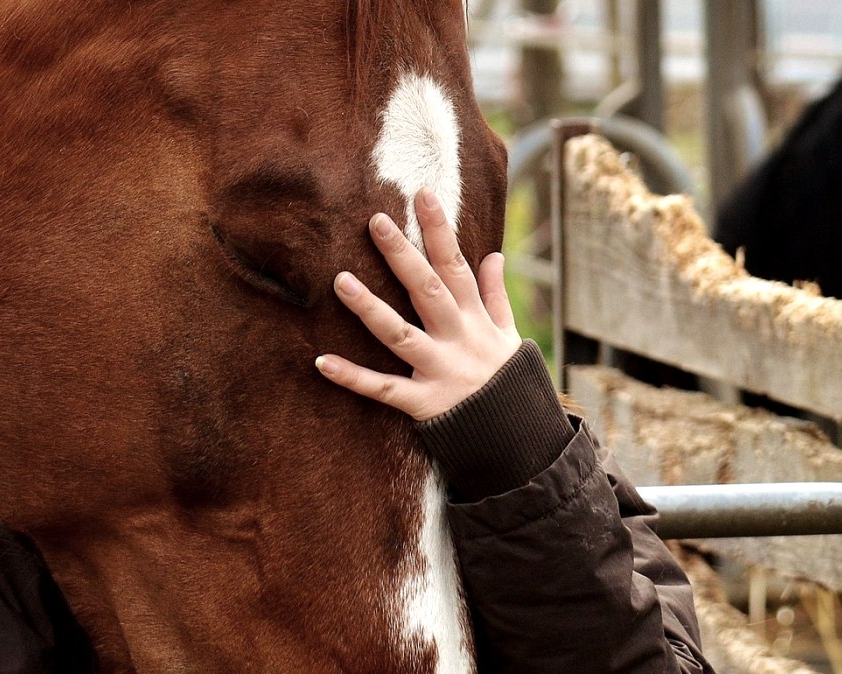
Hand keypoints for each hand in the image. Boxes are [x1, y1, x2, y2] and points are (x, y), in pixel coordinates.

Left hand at [314, 187, 521, 420]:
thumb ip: (496, 296)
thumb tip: (494, 254)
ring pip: (400, 335)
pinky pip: (383, 389)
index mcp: (475, 319)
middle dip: (402, 255)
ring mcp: (439, 370)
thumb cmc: (508, 381)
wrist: (519, 438)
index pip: (455, 265)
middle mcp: (457, 339)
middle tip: (375, 221)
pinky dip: (352, 377)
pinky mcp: (423, 403)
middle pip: (427, 290)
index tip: (422, 195)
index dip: (440, 230)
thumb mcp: (508, 335)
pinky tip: (321, 361)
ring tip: (340, 280)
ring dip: (369, 308)